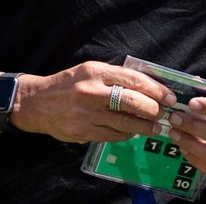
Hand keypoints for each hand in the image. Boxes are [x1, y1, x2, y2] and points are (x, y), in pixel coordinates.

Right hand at [10, 61, 176, 143]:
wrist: (37, 102)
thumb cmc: (69, 83)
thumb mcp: (90, 70)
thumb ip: (115, 77)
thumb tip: (148, 87)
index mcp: (96, 72)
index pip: (134, 80)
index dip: (156, 89)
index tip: (169, 97)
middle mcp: (92, 92)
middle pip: (133, 102)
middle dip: (153, 109)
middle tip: (164, 113)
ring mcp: (87, 114)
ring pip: (126, 123)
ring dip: (145, 126)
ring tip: (155, 127)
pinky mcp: (83, 132)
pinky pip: (113, 136)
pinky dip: (127, 134)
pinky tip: (133, 132)